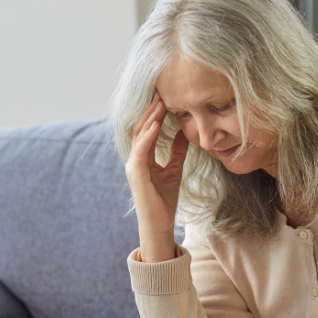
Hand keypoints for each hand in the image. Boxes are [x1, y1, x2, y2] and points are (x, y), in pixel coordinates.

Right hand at [125, 92, 188, 261]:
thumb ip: (177, 152)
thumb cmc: (164, 201)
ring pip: (139, 137)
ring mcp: (133, 167)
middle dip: (150, 110)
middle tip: (161, 92)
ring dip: (149, 119)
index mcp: (142, 158)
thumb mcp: (174, 170)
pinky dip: (148, 137)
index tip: (165, 97)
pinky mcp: (137, 176)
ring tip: (160, 103)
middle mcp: (135, 160)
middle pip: (140, 129)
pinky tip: (156, 124)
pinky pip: (140, 152)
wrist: (159, 225)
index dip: (154, 113)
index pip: (146, 130)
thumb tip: (184, 132)